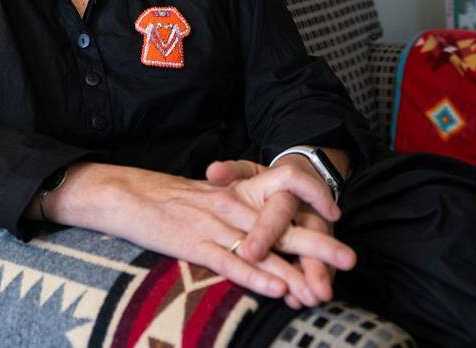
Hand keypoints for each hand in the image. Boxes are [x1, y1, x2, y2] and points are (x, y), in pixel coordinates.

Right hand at [59, 163, 352, 302]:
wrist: (124, 192)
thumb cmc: (166, 198)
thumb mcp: (209, 195)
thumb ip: (237, 207)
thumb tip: (262, 229)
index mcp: (237, 188)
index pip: (285, 185)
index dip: (314, 197)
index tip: (336, 213)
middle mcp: (231, 204)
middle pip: (283, 224)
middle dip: (319, 244)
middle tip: (350, 260)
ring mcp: (214, 224)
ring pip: (263, 249)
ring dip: (294, 271)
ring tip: (321, 289)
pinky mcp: (194, 243)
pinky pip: (230, 262)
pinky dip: (255, 277)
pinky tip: (276, 290)